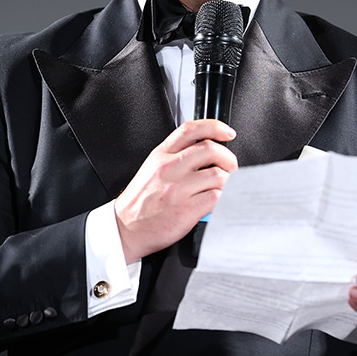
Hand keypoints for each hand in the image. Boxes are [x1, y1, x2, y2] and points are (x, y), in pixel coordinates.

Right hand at [114, 119, 237, 262]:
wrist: (126, 228)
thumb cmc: (141, 201)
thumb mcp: (152, 167)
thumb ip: (176, 155)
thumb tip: (206, 149)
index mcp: (161, 155)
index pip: (191, 129)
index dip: (215, 127)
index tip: (228, 134)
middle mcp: (169, 168)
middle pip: (211, 149)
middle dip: (228, 158)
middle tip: (230, 166)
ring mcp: (178, 189)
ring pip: (218, 175)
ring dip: (225, 182)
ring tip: (217, 188)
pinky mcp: (186, 210)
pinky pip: (216, 197)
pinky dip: (219, 199)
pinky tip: (211, 201)